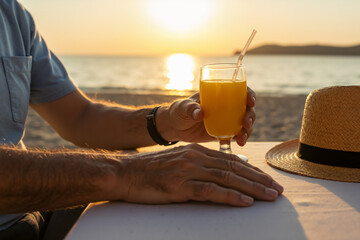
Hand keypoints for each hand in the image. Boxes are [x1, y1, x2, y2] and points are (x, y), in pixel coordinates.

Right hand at [117, 144, 282, 206]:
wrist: (125, 173)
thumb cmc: (152, 171)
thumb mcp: (180, 162)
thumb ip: (203, 164)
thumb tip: (228, 168)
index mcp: (197, 151)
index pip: (231, 161)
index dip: (253, 171)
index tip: (269, 180)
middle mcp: (195, 157)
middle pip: (234, 168)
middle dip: (259, 180)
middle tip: (278, 190)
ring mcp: (188, 170)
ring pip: (227, 178)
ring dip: (252, 188)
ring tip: (270, 197)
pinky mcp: (179, 185)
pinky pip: (210, 191)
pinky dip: (230, 197)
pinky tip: (245, 202)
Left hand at [159, 87, 255, 145]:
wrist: (175, 128)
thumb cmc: (179, 111)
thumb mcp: (183, 107)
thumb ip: (190, 108)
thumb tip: (199, 113)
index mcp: (219, 95)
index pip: (239, 91)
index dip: (249, 94)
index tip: (250, 101)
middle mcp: (227, 107)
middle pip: (246, 108)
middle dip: (250, 115)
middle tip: (246, 123)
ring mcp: (227, 120)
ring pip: (245, 123)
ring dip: (248, 130)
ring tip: (241, 138)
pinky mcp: (224, 133)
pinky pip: (237, 135)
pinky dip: (241, 138)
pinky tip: (239, 143)